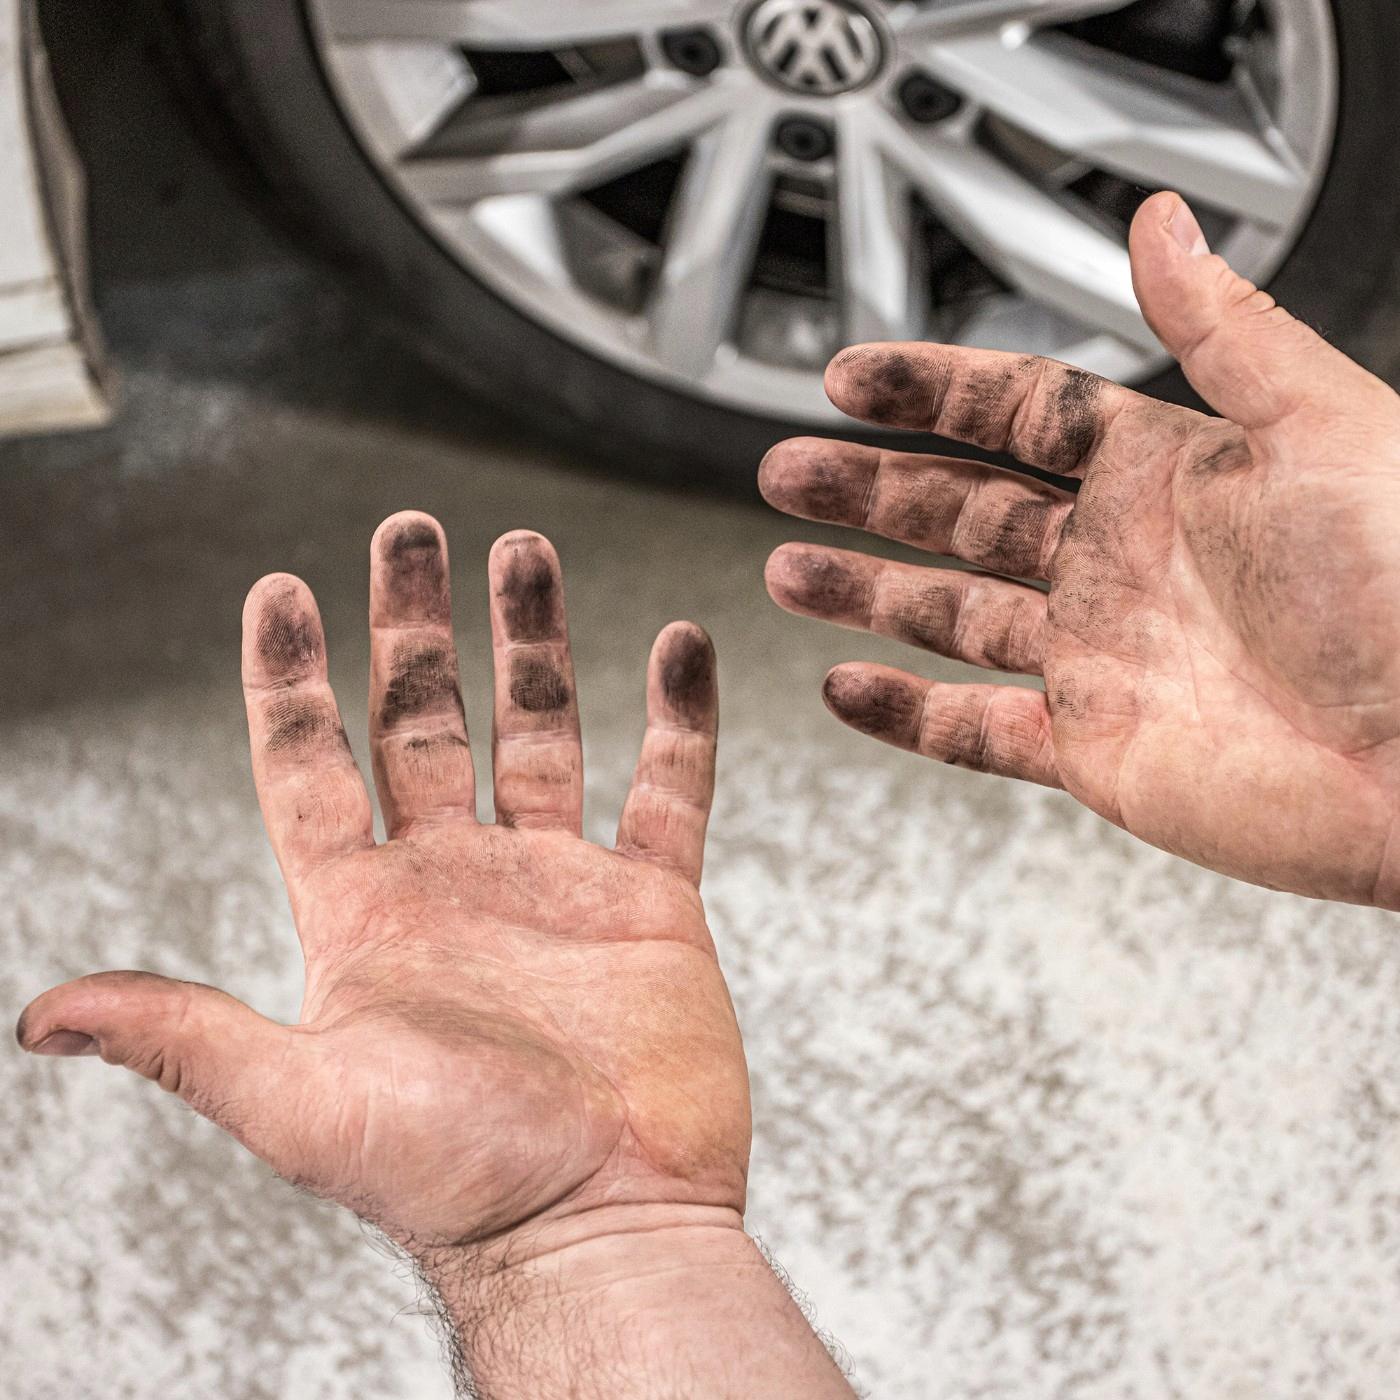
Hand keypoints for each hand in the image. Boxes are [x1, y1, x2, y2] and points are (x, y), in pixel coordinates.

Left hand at [17, 515, 852, 1397]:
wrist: (603, 1227)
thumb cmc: (457, 1184)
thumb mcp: (303, 1103)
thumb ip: (187, 1037)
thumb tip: (44, 1017)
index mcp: (367, 912)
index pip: (311, 764)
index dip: (288, 677)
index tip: (280, 592)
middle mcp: (457, 881)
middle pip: (424, 718)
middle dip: (413, 622)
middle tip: (410, 532)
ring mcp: (557, 884)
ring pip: (542, 728)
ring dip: (533, 640)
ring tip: (523, 551)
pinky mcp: (649, 903)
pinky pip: (669, 786)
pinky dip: (678, 715)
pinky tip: (680, 647)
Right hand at [762, 192, 1399, 909]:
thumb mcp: (1321, 423)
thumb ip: (1221, 329)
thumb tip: (1158, 227)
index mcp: (1167, 476)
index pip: (1019, 415)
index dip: (930, 392)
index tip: (851, 378)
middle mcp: (1119, 564)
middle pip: (961, 513)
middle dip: (868, 489)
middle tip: (788, 472)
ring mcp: (1099, 658)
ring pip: (950, 616)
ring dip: (864, 592)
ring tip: (788, 569)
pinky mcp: (1096, 749)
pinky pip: (976, 731)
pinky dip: (906, 714)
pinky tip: (848, 686)